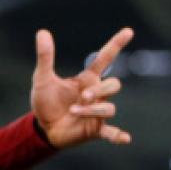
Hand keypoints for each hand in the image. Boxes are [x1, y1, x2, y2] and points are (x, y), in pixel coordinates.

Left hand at [30, 27, 133, 147]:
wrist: (42, 128)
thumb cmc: (45, 102)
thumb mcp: (42, 78)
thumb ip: (45, 57)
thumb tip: (42, 32)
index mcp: (87, 79)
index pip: (106, 58)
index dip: (116, 44)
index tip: (128, 31)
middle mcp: (96, 95)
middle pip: (114, 85)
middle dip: (100, 90)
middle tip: (82, 97)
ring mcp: (97, 113)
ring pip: (109, 108)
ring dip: (92, 110)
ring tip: (73, 112)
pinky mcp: (95, 130)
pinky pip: (111, 132)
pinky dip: (118, 135)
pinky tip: (125, 139)